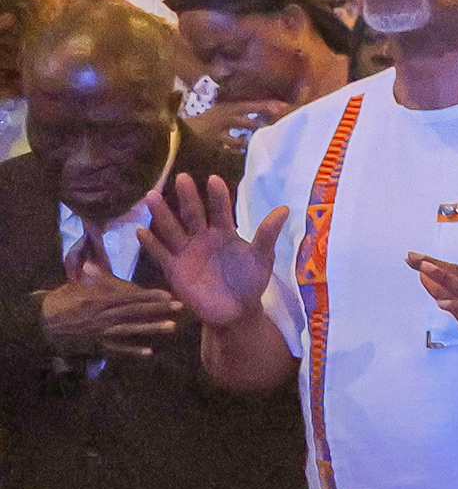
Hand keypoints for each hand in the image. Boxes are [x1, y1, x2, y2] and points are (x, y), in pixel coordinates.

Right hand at [38, 252, 185, 361]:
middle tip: (180, 307)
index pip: (129, 296)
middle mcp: (102, 315)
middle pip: (134, 311)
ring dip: (151, 328)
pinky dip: (131, 351)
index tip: (168, 294)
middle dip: (158, 309)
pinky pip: (116, 349)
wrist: (40, 323)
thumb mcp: (77, 286)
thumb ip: (95, 278)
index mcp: (99, 299)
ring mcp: (100, 332)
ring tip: (171, 327)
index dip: (149, 295)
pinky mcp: (95, 346)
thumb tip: (97, 262)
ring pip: (129, 330)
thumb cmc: (61, 302)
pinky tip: (149, 352)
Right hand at [143, 173, 287, 331]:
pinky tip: (141, 230)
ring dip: (161, 214)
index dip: (218, 196)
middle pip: (193, 214)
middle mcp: (202, 237)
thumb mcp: (262, 257)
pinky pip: (160, 254)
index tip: (214, 179)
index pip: (220, 210)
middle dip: (187, 197)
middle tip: (182, 177)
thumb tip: (285, 209)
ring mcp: (186, 252)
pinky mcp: (174, 269)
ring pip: (172, 229)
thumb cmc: (250, 280)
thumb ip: (267, 234)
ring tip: (152, 196)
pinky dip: (151, 243)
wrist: (237, 311)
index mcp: (224, 232)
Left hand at [405, 256, 457, 377]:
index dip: (432, 263)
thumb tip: (424, 279)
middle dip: (432, 264)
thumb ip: (445, 294)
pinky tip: (441, 303)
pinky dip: (457, 304)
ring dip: (443, 276)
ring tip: (424, 269)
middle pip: (455, 273)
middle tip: (413, 256)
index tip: (413, 257)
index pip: (452, 271)